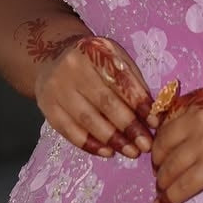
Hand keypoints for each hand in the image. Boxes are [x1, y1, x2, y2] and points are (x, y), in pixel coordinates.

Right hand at [35, 35, 156, 159]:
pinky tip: (108, 152)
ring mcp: (56, 88)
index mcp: (95, 51)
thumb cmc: (94, 62)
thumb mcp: (114, 58)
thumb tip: (152, 114)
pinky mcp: (47, 107)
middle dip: (129, 127)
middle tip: (145, 145)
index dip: (139, 104)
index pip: (121, 81)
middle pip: (105, 102)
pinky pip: (69, 131)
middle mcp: (72, 68)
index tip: (155, 123)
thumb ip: (133, 82)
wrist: (53, 59)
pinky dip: (90, 144)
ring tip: (131, 152)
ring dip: (112, 139)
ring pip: (87, 120)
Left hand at [151, 87, 202, 202]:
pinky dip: (169, 197)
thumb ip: (198, 115)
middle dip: (157, 161)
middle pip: (162, 144)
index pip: (166, 122)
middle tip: (159, 172)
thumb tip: (175, 136)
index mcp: (198, 101)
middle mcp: (195, 119)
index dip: (159, 140)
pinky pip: (181, 186)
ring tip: (161, 189)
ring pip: (169, 168)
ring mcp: (201, 144)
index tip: (159, 152)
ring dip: (162, 181)